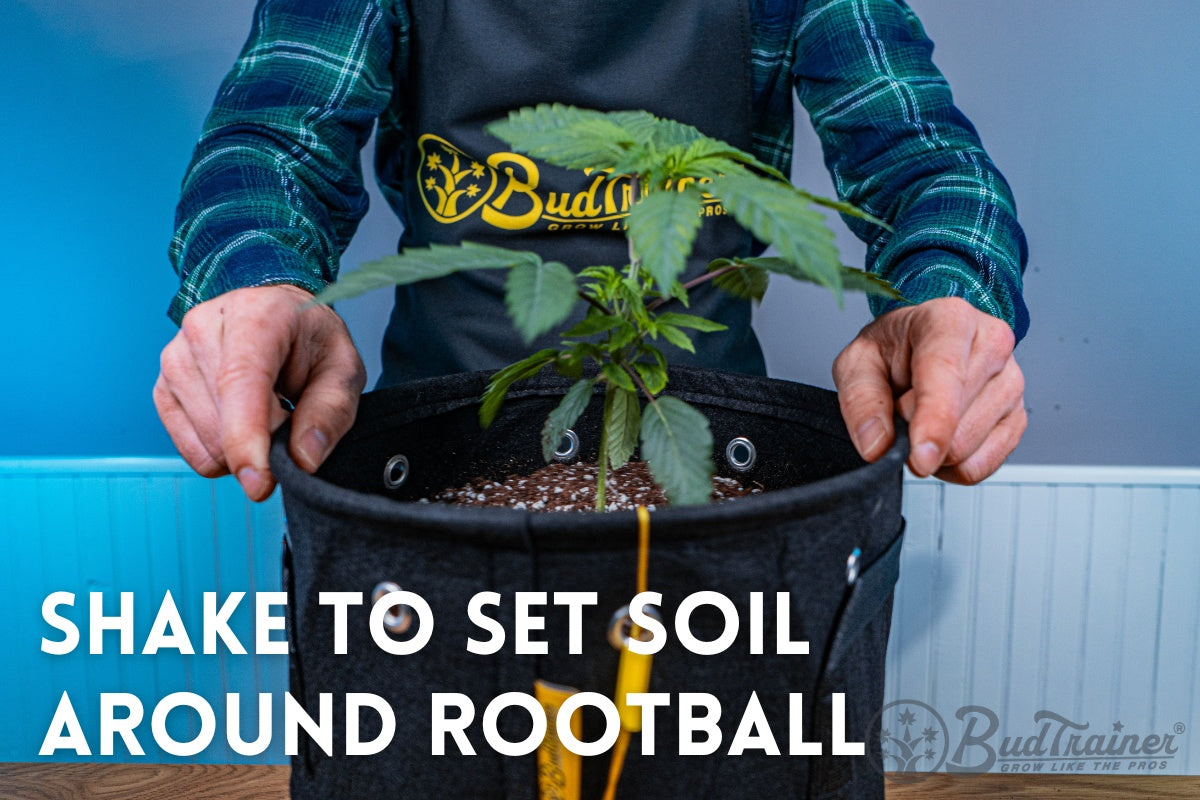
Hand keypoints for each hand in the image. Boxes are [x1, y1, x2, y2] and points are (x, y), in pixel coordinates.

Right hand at [153, 285, 365, 500]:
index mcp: (254, 315)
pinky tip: (242, 425)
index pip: (240, 380)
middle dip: (264, 444)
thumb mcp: (343, 369)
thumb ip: (331, 412)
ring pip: (206, 441)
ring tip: (269, 413)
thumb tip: (303, 460)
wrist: (278, 317)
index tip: (259, 483)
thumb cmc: (310, 341)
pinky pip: (191, 451)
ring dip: (244, 449)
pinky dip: (222, 455)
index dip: (246, 436)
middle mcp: (203, 328)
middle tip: (292, 421)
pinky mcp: (163, 388)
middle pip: (223, 419)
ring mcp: (176, 358)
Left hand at [832, 297, 1025, 484]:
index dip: (934, 421)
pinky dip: (952, 466)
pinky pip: (981, 467)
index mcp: (950, 320)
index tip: (920, 459)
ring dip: (933, 449)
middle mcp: (993, 345)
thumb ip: (860, 401)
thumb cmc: (891, 350)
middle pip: (955, 425)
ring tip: (922, 416)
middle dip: (915, 432)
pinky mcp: (1017, 417)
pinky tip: (942, 436)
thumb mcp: (856, 364)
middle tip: (900, 407)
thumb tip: (877, 445)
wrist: (917, 346)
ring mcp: (1011, 382)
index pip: (946, 374)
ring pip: (968, 451)